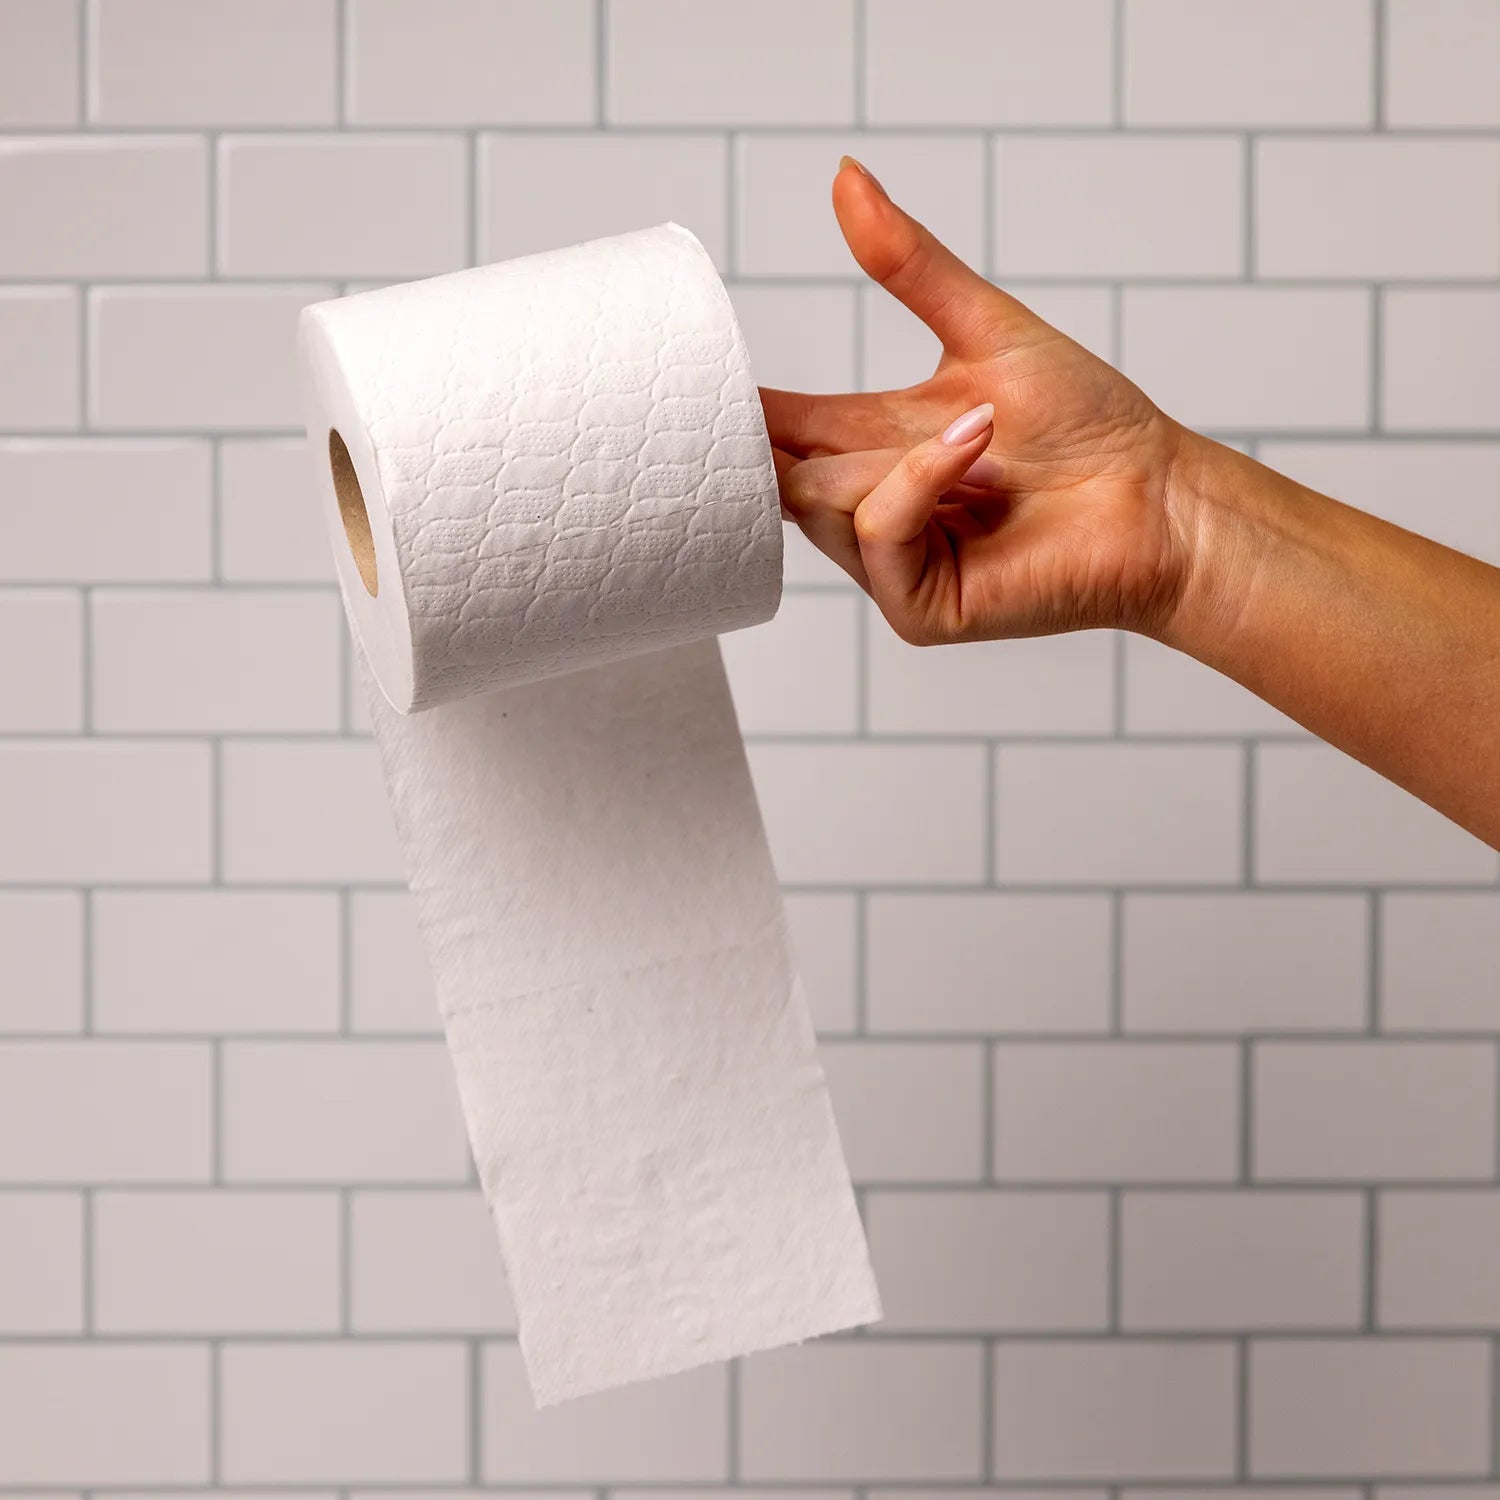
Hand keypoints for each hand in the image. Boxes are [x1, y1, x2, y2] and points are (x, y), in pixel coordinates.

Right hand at [765, 158, 1197, 644]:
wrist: (1157, 498)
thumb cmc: (1089, 425)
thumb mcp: (984, 328)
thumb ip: (908, 264)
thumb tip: (846, 177)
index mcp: (874, 446)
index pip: (778, 429)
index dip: (737, 407)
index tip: (692, 372)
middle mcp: (874, 505)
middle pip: (780, 470)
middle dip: (787, 435)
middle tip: (821, 402)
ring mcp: (892, 563)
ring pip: (819, 500)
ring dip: (889, 454)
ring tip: (977, 427)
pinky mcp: (918, 605)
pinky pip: (878, 532)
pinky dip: (916, 484)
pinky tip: (973, 451)